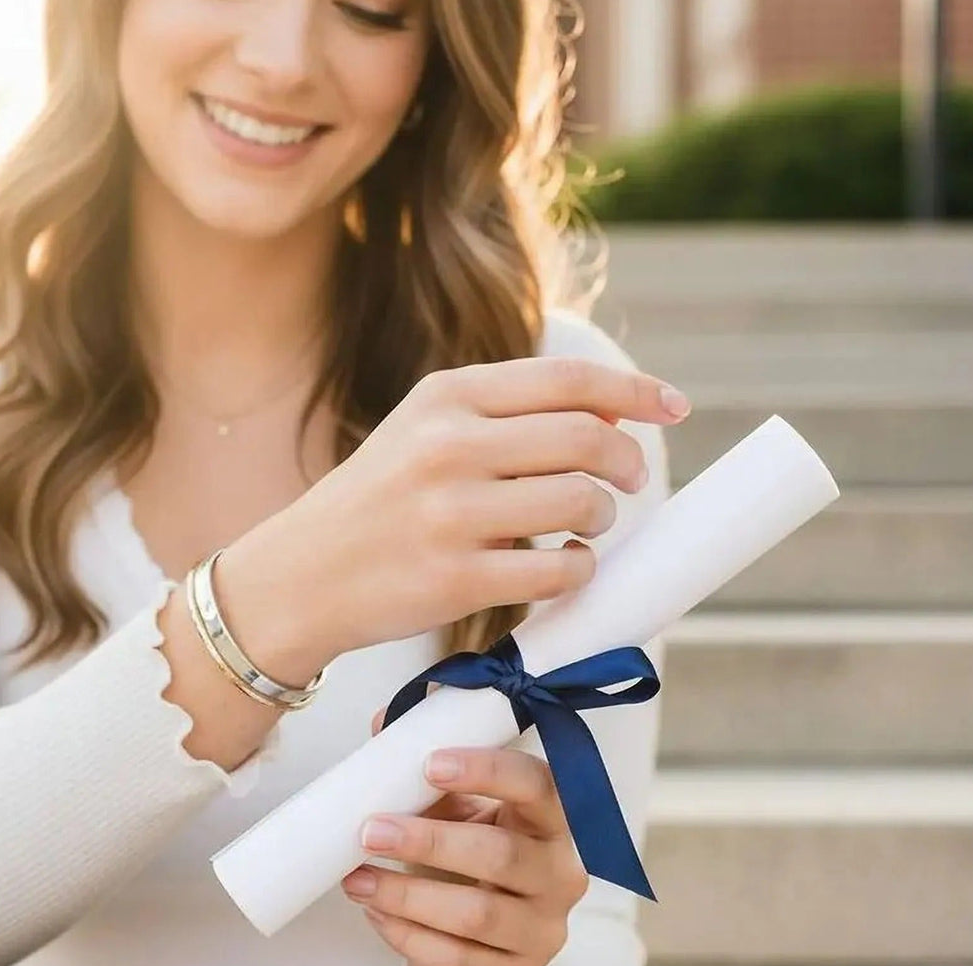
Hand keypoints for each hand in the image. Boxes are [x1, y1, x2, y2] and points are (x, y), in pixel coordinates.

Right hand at [223, 357, 690, 678]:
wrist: (299, 576)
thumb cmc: (376, 503)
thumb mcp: (425, 434)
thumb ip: (507, 417)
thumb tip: (613, 417)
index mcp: (445, 397)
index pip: (568, 379)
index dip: (635, 392)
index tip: (673, 406)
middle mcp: (448, 446)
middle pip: (586, 438)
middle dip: (627, 462)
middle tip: (627, 482)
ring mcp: (451, 514)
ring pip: (581, 502)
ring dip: (601, 518)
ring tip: (582, 528)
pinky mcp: (455, 579)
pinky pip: (558, 569)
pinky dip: (578, 569)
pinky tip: (560, 567)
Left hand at [340, 707, 589, 965]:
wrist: (480, 951)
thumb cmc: (466, 864)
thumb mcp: (453, 813)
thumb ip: (423, 772)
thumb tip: (384, 721)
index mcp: (550, 820)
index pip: (538, 786)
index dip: (488, 771)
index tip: (430, 763)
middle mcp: (561, 874)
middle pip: (502, 854)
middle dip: (428, 840)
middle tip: (369, 830)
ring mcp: (544, 932)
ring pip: (476, 914)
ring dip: (407, 894)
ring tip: (356, 878)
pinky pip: (458, 959)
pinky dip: (408, 936)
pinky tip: (375, 915)